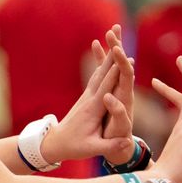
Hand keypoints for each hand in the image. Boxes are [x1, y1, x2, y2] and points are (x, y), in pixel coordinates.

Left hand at [45, 23, 135, 166]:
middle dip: (111, 53)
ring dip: (108, 54)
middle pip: (103, 71)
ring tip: (113, 37)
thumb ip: (109, 146)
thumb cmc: (74, 147)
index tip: (126, 55)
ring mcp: (87, 96)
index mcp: (94, 108)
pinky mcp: (86, 98)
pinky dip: (103, 65)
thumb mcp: (92, 149)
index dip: (117, 71)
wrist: (55, 143)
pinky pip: (96, 77)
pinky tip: (107, 57)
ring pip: (99, 71)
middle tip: (117, 33)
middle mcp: (90, 98)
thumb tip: (125, 143)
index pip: (108, 86)